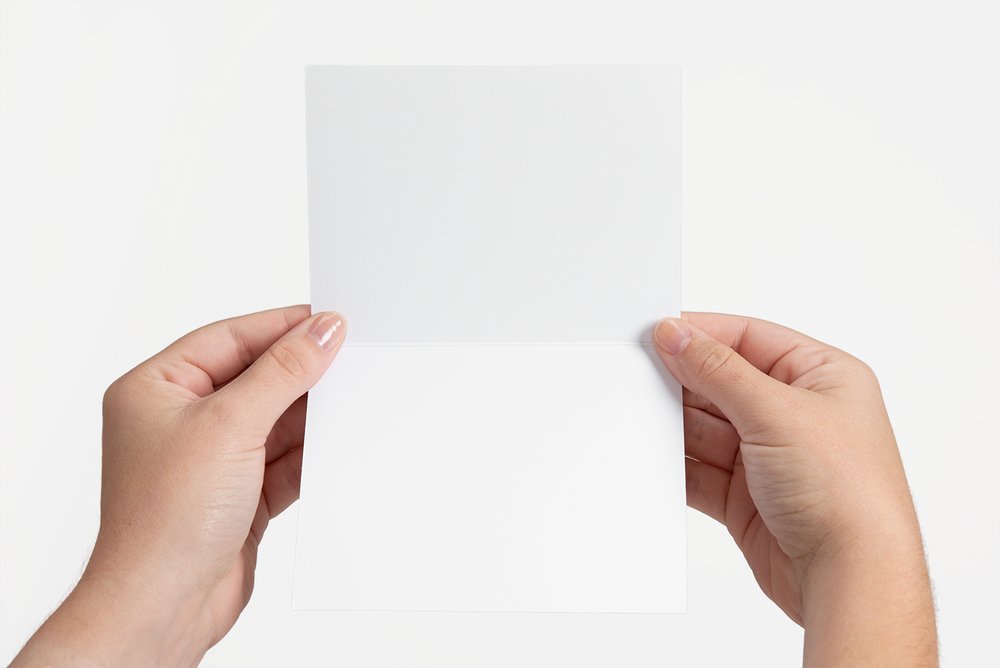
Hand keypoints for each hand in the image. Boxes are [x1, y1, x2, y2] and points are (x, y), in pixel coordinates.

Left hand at [13, 305, 346, 666]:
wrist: (164, 607)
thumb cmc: (164, 521)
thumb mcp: (229, 426)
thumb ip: (282, 373)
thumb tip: (321, 330)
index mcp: (157, 389)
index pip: (230, 338)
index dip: (283, 327)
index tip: (330, 320)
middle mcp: (181, 421)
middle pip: (257, 378)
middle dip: (302, 374)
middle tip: (350, 358)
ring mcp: (212, 459)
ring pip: (275, 420)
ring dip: (310, 417)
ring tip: (351, 403)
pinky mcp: (239, 494)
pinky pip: (284, 460)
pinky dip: (310, 454)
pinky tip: (336, 446)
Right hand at [654, 313, 935, 665]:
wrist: (851, 579)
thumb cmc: (848, 494)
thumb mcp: (776, 411)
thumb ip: (718, 370)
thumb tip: (678, 335)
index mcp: (822, 376)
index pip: (749, 338)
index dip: (701, 334)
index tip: (657, 333)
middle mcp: (797, 413)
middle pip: (722, 383)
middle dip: (682, 383)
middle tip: (639, 375)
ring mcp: (771, 457)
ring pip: (706, 428)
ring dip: (676, 426)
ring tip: (642, 417)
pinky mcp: (748, 497)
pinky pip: (700, 469)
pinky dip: (677, 465)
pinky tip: (655, 457)